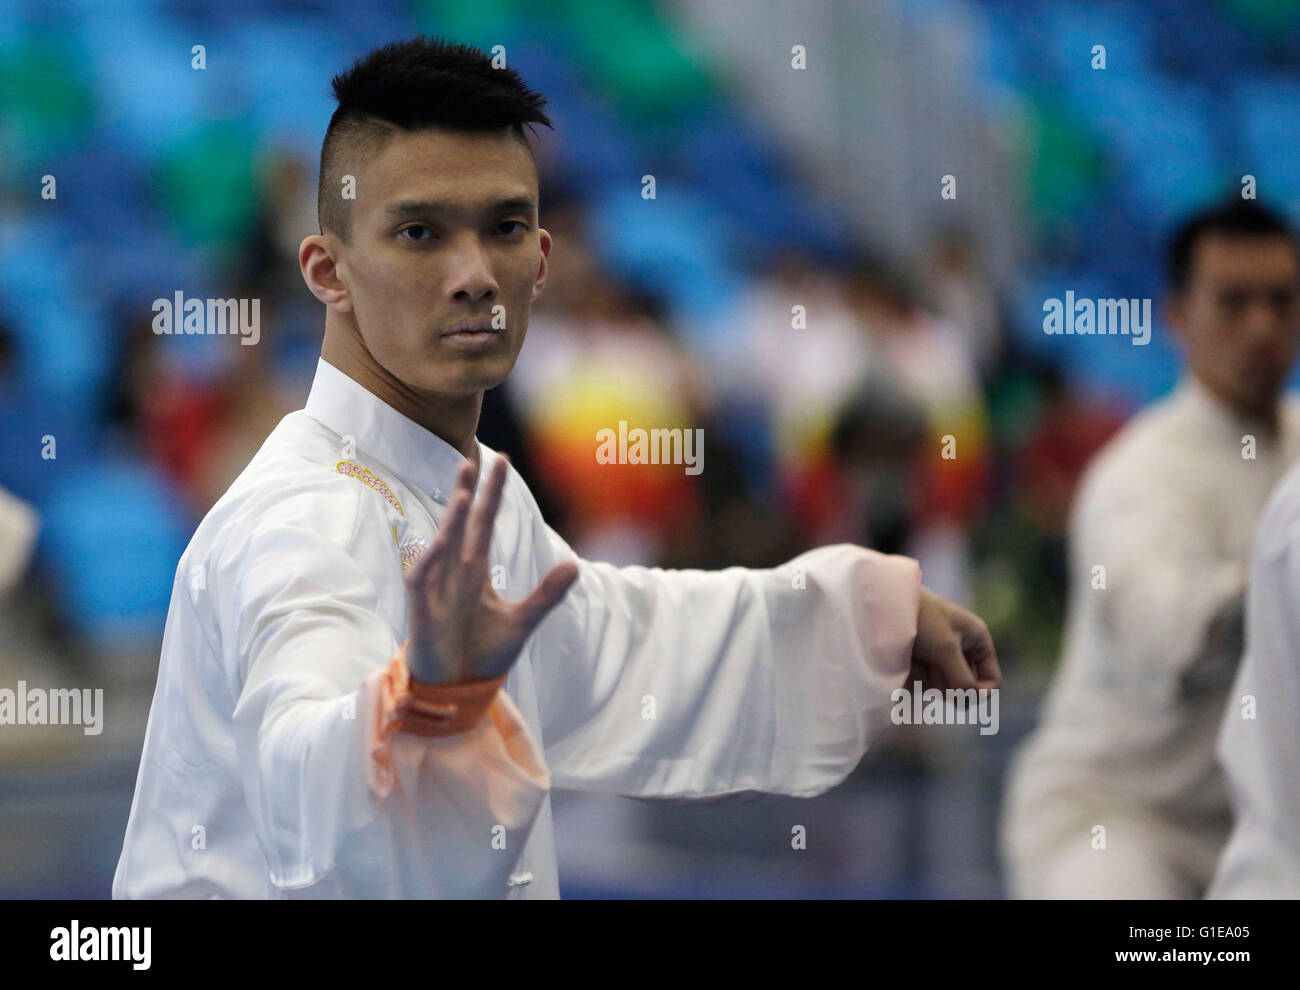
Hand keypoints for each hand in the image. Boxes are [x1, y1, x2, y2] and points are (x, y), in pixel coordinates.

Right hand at [404, 455, 578, 684]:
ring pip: (442, 546)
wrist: (458, 690)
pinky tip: (438, 543)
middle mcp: (453, 573)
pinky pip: (420, 580)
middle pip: (461, 525)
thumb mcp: (522, 622)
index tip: (501, 461)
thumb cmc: (482, 654)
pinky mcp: (421, 610)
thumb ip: (546, 594)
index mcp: (475, 572)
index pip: (484, 523)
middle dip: (468, 493)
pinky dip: (427, 561)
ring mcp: (435, 589)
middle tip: (474, 459)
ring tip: (465, 492)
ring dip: (452, 520)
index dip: (492, 494)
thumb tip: (575, 565)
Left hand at [908, 587, 1000, 691]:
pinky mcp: (921, 658)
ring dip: (927, 679)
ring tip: (914, 658)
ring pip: (941, 686)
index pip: (991, 679)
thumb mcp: (946, 650)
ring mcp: (940, 654)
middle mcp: (962, 648)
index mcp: (977, 640)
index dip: (980, 693)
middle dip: (947, 683)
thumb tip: (970, 701)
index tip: (959, 697)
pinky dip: (915, 676)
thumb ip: (962, 679)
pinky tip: (905, 662)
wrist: (887, 602)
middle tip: (930, 666)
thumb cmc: (922, 619)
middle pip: (963, 686)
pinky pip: (923, 681)